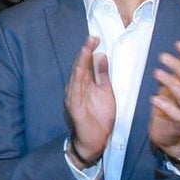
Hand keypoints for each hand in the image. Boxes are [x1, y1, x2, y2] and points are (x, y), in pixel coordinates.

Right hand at [65, 36, 114, 164]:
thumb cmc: (99, 118)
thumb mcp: (106, 93)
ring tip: (86, 49)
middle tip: (92, 38)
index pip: (86, 64)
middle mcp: (76, 87)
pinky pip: (75, 92)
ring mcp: (73, 96)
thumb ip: (103, 76)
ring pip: (76, 76)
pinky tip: (80, 71)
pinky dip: (77, 81)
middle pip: (79, 66)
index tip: (96, 38)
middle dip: (85, 52)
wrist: (93, 142)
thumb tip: (102, 55)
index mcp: (84, 84)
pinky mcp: (73, 107)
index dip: (89, 51)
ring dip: (81, 62)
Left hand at [149, 41, 179, 155]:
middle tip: (162, 56)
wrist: (172, 135)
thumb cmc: (173, 105)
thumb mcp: (178, 84)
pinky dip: (166, 105)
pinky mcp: (179, 125)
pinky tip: (154, 98)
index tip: (178, 44)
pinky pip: (176, 115)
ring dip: (171, 82)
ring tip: (156, 73)